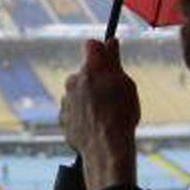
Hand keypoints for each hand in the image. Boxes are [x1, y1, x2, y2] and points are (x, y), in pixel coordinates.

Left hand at [60, 38, 139, 189]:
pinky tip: (96, 125)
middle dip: (95, 79)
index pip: (92, 45)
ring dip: (88, 98)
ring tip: (106, 114)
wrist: (106, 147)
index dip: (101, 51)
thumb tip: (110, 42)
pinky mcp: (63, 119)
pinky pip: (73, 111)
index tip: (109, 59)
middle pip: (84, 72)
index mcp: (90, 68)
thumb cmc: (121, 114)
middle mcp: (73, 80)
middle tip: (112, 94)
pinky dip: (82, 115)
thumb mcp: (126, 84)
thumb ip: (114, 61)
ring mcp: (66, 100)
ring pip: (77, 92)